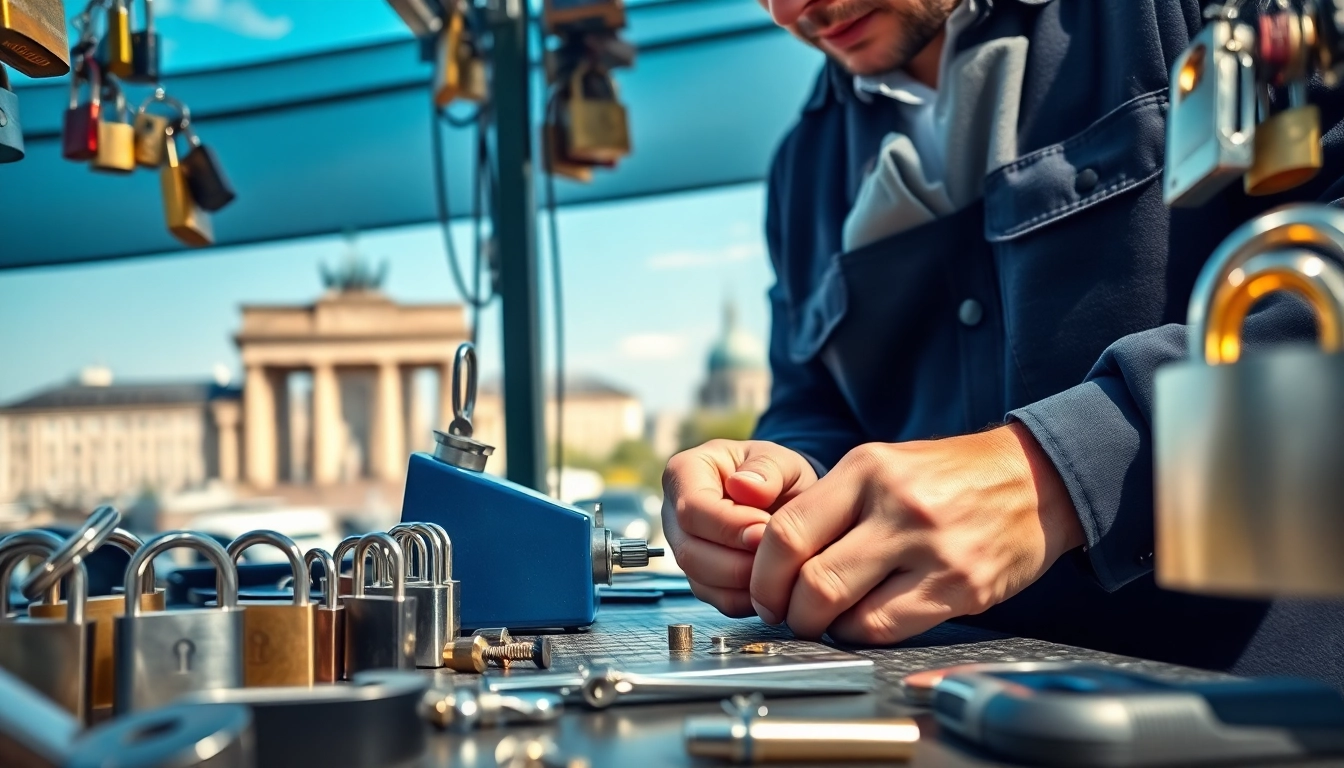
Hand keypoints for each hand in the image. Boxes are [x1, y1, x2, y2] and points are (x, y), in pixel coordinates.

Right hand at [662, 440, 817, 616]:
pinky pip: (718, 599)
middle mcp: (674, 513)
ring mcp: (684, 547)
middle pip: (689, 551)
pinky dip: (747, 598)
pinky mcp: (701, 576)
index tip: (765, 530)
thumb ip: (766, 470)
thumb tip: (746, 488)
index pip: (692, 508)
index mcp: (684, 473)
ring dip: (744, 582)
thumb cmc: (774, 474)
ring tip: (778, 566)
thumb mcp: (778, 459)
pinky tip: (772, 582)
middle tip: (776, 554)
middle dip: (737, 561)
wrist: (783, 495)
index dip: (729, 526)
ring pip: (701, 580)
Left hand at [748, 423, 1084, 642]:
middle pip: (811, 580)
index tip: (763, 591)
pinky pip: (888, 628)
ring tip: (827, 620)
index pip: (787, 532)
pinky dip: (861, 634)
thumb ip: (830, 504)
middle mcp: (897, 506)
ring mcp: (933, 549)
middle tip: (789, 615)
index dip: (763, 574)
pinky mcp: (961, 587)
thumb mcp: (882, 464)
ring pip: (846, 613)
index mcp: (867, 469)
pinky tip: (864, 621)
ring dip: (824, 628)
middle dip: (788, 611)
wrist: (1035, 480)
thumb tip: (771, 557)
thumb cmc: (948, 476)